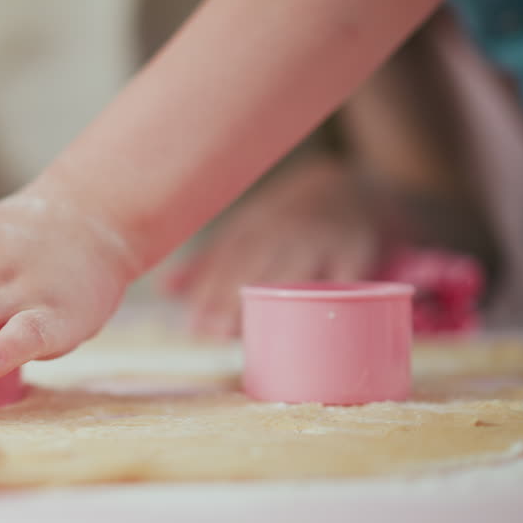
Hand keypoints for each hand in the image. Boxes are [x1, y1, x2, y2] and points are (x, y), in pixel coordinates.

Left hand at [163, 155, 381, 339]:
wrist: (358, 186)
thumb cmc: (291, 219)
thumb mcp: (250, 228)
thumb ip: (210, 261)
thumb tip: (164, 289)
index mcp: (256, 221)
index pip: (228, 253)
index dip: (209, 287)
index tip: (194, 322)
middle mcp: (285, 226)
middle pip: (255, 260)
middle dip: (231, 296)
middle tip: (212, 333)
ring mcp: (322, 236)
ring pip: (294, 271)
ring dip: (272, 303)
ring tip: (251, 335)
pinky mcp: (358, 250)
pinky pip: (344, 277)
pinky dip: (328, 299)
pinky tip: (311, 322)